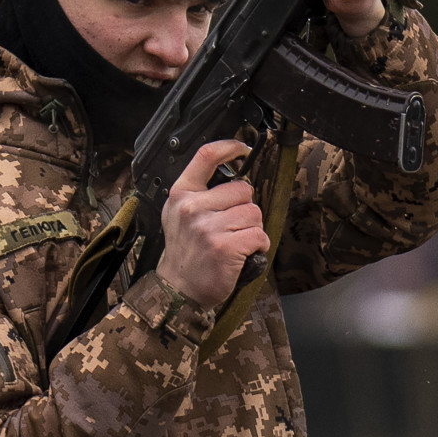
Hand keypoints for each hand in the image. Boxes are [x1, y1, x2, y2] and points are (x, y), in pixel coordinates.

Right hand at [157, 140, 269, 309]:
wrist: (178, 289)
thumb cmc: (185, 253)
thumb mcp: (178, 215)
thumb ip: (199, 194)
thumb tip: (234, 178)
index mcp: (181, 194)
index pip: (206, 157)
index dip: (230, 147)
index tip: (244, 148)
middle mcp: (192, 207)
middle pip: (243, 189)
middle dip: (246, 208)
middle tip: (232, 226)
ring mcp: (208, 227)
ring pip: (254, 214)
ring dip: (253, 229)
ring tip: (236, 242)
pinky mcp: (224, 247)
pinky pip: (259, 235)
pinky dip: (259, 245)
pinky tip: (245, 253)